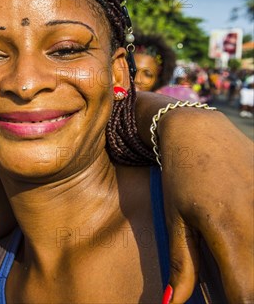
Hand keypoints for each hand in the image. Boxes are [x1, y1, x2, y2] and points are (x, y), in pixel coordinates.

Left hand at [158, 108, 253, 302]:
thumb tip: (171, 303)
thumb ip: (182, 264)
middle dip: (245, 287)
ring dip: (252, 262)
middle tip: (228, 277)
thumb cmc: (181, 174)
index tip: (225, 303)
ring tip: (233, 253)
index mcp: (229, 231)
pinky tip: (243, 236)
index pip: (245, 294)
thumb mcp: (176, 219)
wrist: (200, 130)